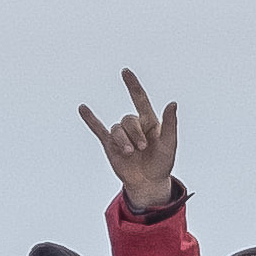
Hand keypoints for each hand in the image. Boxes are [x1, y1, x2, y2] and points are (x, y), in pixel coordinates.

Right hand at [81, 69, 185, 216]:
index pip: (140, 98)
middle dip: (135, 133)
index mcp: (149, 121)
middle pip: (129, 119)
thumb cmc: (162, 163)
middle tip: (143, 148)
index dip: (132, 85)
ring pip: (117, 129)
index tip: (125, 72)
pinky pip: (98, 129)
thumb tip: (172, 102)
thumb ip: (171, 123)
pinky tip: (82, 108)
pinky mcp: (111, 145)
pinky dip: (90, 119)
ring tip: (130, 153)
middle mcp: (134, 126)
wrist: (149, 183)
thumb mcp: (169, 143)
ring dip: (123, 141)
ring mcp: (122, 136)